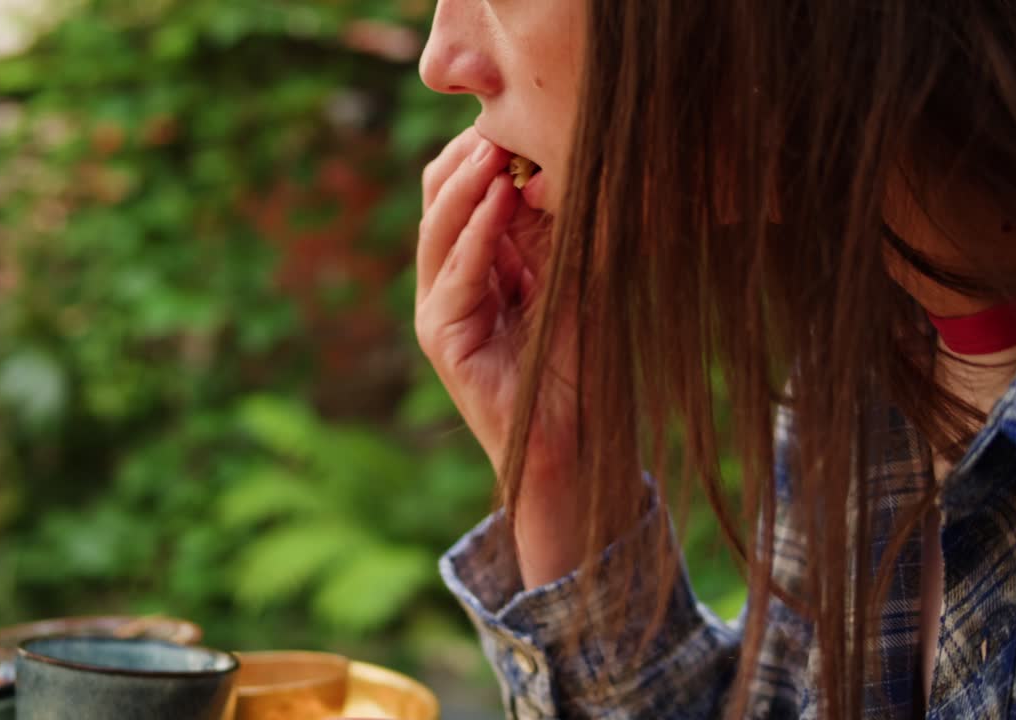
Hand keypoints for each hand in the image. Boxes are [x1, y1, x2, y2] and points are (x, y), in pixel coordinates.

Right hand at [415, 128, 582, 584]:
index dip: (480, 152)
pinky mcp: (443, 340)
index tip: (516, 116)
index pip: (460, 191)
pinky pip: (455, 274)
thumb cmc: (577, 365)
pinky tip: (500, 198)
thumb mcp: (570, 277)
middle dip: (467, 158)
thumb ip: (553, 229)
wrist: (572, 442)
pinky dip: (477, 234)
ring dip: (467, 185)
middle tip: (501, 122)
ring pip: (438, 230)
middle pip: (438, 200)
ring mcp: (440, 312)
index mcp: (474, 266)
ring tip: (495, 149)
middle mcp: (448, 284)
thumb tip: (550, 164)